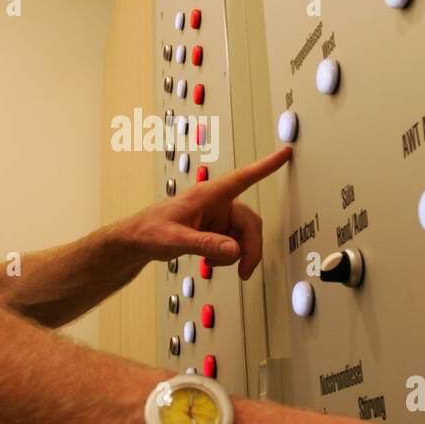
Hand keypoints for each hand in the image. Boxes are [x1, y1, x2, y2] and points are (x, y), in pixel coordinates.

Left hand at [122, 146, 291, 278]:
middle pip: (250, 223)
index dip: (266, 166)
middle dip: (250, 248)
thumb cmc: (151, 230)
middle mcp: (218, 204)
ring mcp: (219, 218)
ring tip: (212, 262)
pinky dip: (227, 256)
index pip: (243, 177)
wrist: (139, 241)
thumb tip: (234, 250)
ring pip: (244, 237)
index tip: (285, 153)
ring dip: (235, 255)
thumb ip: (205, 244)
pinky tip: (210, 259)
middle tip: (246, 270)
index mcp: (209, 195)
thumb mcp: (175, 239)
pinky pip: (235, 245)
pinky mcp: (216, 231)